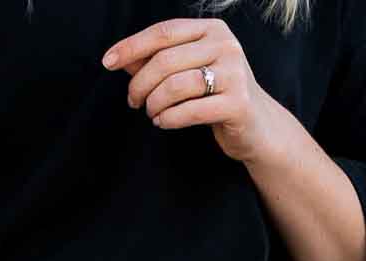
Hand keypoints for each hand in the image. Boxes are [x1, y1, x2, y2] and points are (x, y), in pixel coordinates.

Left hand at [102, 16, 286, 164]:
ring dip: (154, 103)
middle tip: (133, 101)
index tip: (107, 62)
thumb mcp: (189, 71)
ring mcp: (234, 74)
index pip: (163, 33)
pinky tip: (162, 122)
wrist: (258, 126)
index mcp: (212, 30)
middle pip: (166, 60)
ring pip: (176, 85)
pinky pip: (191, 110)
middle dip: (140, 83)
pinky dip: (169, 118)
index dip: (131, 46)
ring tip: (150, 113)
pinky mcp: (238, 104)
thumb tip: (120, 58)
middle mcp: (226, 45)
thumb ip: (157, 62)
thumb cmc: (217, 95)